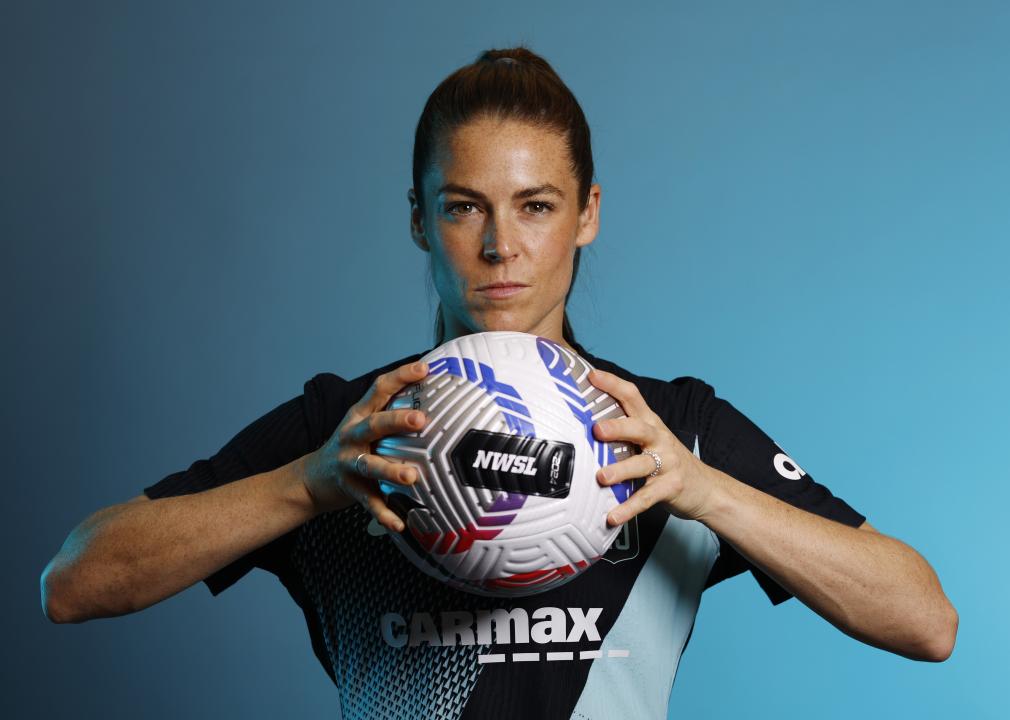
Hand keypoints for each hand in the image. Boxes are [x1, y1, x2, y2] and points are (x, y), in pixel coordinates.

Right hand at [302, 360, 428, 529]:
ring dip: (390, 470)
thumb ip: (391, 413)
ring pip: (370, 465)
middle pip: (374, 424)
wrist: (312, 478)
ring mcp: (348, 462)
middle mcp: (352, 435)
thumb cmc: (352, 447)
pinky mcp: (349, 488)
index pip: (379, 389)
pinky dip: (384, 513)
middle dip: (397, 421)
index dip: (401, 376)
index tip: (424, 368)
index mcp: (360, 414)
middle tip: (420, 420)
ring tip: (411, 477)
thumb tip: (435, 401)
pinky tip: (399, 523)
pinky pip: (369, 501)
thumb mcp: (365, 424)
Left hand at [588, 368, 720, 525]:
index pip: (633, 397)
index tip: (591, 376)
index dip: (613, 384)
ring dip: (621, 471)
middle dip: (618, 427)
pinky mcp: (671, 488)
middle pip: (639, 428)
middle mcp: (659, 439)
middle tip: (597, 430)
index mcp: (650, 424)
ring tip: (601, 478)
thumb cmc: (667, 461)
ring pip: (642, 464)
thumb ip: (624, 431)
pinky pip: (646, 498)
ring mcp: (667, 463)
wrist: (706, 487)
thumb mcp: (650, 440)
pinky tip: (612, 516)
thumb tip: (581, 424)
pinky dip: (628, 508)